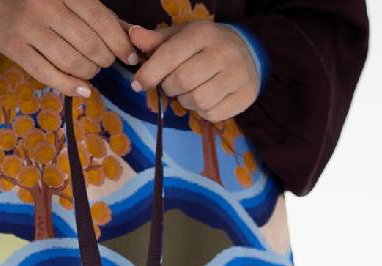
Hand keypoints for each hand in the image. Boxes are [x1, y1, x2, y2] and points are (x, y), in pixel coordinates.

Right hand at [0, 0, 138, 96]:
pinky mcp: (14, 47)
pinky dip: (71, 87)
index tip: (130, 56)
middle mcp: (44, 6)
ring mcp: (27, 28)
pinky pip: (48, 75)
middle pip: (89, 45)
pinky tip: (83, 89)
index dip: (120, 43)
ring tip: (91, 69)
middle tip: (104, 61)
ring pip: (72, 63)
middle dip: (105, 59)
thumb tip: (132, 36)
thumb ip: (99, 15)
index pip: (100, 21)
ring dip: (90, 73)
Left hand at [129, 21, 258, 122]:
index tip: (138, 84)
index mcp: (203, 34)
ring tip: (189, 92)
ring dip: (186, 101)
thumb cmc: (207, 45)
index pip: (170, 56)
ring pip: (198, 101)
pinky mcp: (245, 96)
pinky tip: (205, 100)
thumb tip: (133, 35)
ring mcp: (237, 76)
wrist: (249, 52)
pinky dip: (203, 112)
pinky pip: (214, 114)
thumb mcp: (183, 36)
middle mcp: (223, 53)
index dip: (150, 73)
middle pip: (183, 81)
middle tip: (171, 85)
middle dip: (169, 87)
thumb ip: (157, 40)